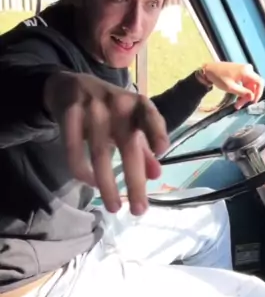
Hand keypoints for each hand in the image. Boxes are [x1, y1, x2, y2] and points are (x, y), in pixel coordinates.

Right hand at [44, 71, 168, 214]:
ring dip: (108, 185)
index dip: (156, 131)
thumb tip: (157, 176)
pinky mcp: (69, 113)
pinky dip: (83, 171)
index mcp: (136, 104)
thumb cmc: (108, 109)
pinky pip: (74, 149)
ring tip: (114, 207)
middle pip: (127, 146)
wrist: (69, 85)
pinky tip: (90, 184)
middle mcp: (117, 103)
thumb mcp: (128, 123)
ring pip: (100, 153)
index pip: (150, 115)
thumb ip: (143, 148)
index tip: (162, 150)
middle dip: (134, 181)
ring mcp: (92, 106)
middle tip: (139, 211)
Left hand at [202, 62, 264, 108]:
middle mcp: (248, 69)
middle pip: (254, 85)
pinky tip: (237, 97)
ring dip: (245, 95)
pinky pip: (246, 82)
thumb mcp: (231, 87)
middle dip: (248, 96)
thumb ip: (243, 92)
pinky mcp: (241, 71)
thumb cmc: (219, 77)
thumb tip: (252, 97)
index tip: (253, 102)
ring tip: (237, 104)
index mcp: (246, 72)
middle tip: (240, 105)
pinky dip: (242, 90)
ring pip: (250, 85)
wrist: (210, 69)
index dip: (259, 93)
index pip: (260, 82)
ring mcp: (245, 70)